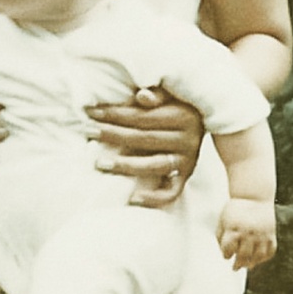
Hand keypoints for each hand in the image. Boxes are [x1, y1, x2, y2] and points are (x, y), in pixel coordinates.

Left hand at [88, 87, 204, 207]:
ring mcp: (188, 161)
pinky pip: (171, 192)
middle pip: (144, 138)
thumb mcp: (172, 95)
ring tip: (100, 163)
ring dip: (126, 165)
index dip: (116, 114)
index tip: (92, 112)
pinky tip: (133, 199)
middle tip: (88, 132)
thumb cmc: (179, 105)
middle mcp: (188, 140)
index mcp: (184, 116)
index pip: (143, 116)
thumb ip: (157, 94)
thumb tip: (142, 96)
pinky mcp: (186, 177)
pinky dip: (154, 198)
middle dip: (113, 135)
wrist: (204, 123)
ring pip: (154, 165)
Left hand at [217, 197, 276, 270]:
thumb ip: (220, 236)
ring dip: (252, 263)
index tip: (227, 255)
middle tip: (235, 267)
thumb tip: (225, 254)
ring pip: (257, 257)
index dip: (226, 254)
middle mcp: (248, 233)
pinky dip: (265, 257)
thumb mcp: (223, 220)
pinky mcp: (271, 234)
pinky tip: (258, 258)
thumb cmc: (235, 210)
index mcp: (233, 229)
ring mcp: (261, 234)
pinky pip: (270, 251)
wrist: (254, 195)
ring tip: (247, 265)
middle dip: (238, 264)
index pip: (228, 250)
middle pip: (243, 256)